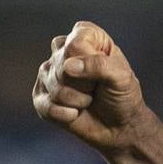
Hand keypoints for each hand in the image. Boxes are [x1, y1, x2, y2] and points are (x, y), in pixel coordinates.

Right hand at [32, 20, 146, 154]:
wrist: (118, 127)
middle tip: (96, 88)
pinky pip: (47, 107)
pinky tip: (75, 113)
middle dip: (85, 85)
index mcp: (84, 36)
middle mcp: (62, 51)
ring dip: (78, 101)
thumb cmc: (122, 96)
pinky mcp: (40, 97)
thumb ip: (99, 65)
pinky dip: (66, 115)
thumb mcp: (121, 76)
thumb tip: (67, 67)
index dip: (91, 61)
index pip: (75, 43)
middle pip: (63, 67)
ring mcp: (48, 74)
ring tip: (88, 100)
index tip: (105, 70)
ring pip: (56, 89)